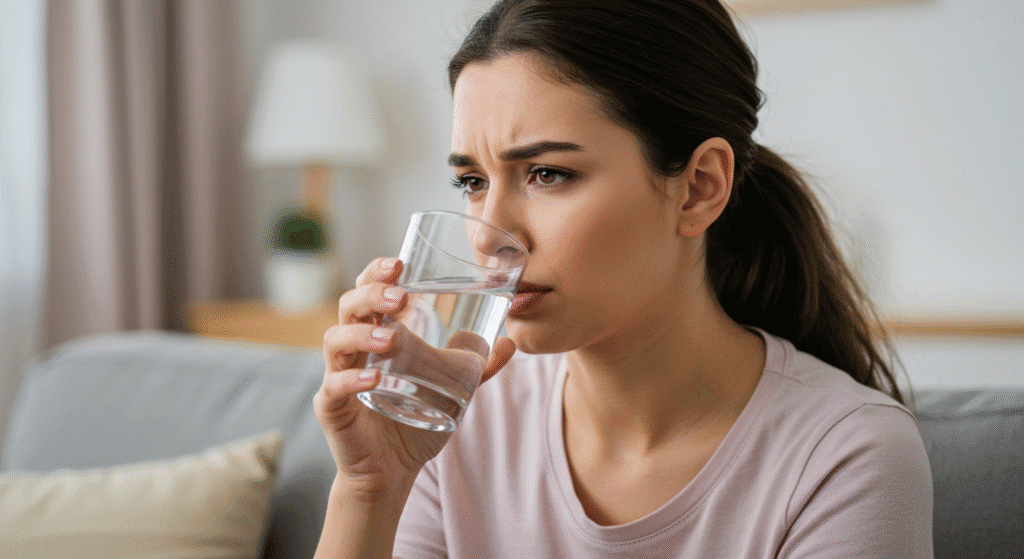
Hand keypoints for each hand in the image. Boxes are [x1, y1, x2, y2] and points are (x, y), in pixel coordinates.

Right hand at [314, 257, 516, 498]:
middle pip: (349, 306)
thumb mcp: (453, 389)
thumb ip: (477, 366)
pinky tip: (374, 377)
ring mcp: (338, 376)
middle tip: (401, 296)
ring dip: (363, 333)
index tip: (400, 263)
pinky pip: (333, 387)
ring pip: (335, 340)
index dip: (378, 272)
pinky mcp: (331, 408)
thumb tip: (510, 342)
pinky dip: (352, 379)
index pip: (369, 291)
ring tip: (393, 337)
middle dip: (372, 294)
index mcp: (378, 334)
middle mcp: (354, 349)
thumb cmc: (415, 420)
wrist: (392, 471)